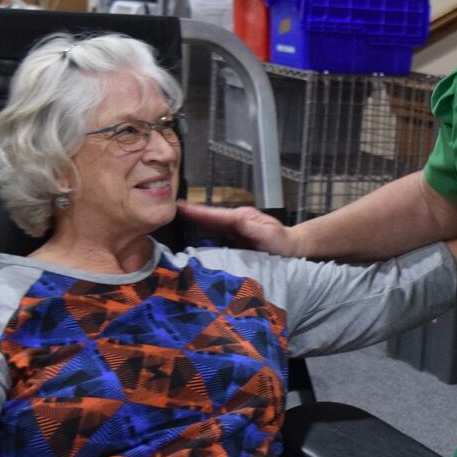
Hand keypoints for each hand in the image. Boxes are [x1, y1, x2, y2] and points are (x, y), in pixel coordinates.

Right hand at [177, 202, 298, 255]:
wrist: (292, 251)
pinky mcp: (232, 244)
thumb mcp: (268, 234)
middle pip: (207, 220)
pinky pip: (213, 240)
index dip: (196, 211)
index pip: (214, 215)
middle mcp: (233, 224)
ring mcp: (231, 233)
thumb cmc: (282, 242)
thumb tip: (234, 220)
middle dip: (188, 215)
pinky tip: (188, 243)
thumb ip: (252, 228)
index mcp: (240, 219)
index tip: (178, 206)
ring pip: (208, 229)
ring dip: (191, 226)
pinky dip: (200, 239)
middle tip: (164, 212)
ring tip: (170, 223)